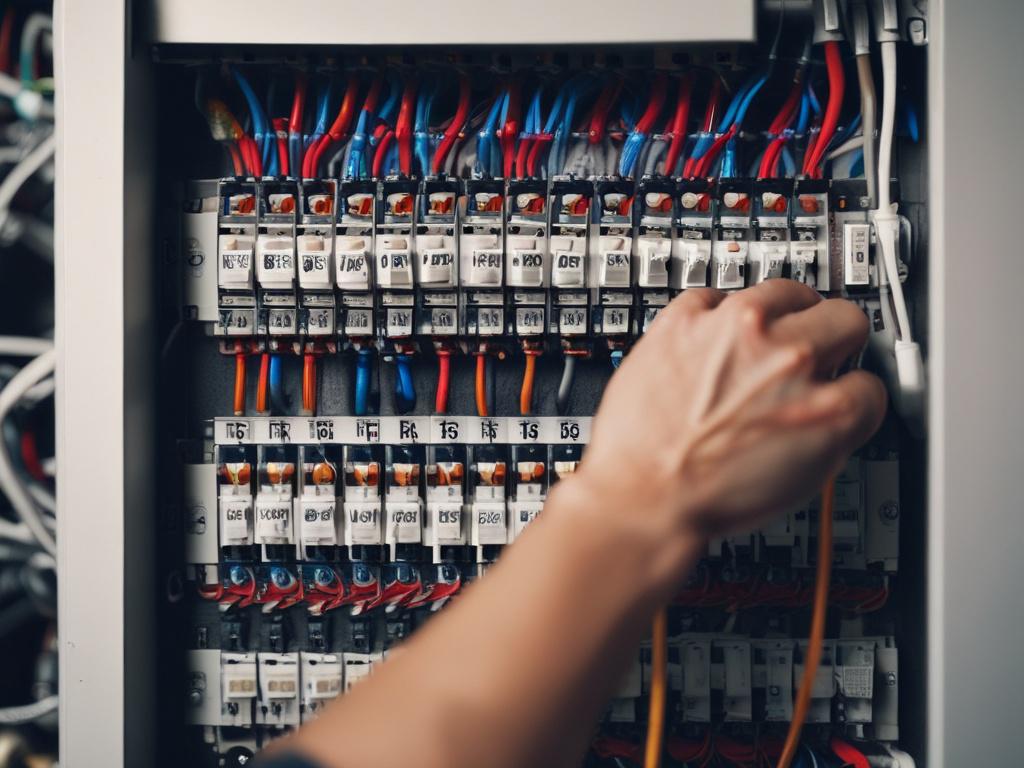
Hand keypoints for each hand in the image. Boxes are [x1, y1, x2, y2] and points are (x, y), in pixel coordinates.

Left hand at [574, 280, 885, 588]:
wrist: (642, 496)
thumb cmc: (708, 497)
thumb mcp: (802, 481)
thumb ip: (831, 430)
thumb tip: (834, 402)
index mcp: (828, 408)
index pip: (870, 382)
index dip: (851, 393)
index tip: (834, 392)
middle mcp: (786, 359)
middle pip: (846, 318)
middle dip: (832, 342)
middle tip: (809, 359)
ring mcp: (734, 331)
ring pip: (787, 290)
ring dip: (783, 315)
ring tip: (764, 340)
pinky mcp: (685, 320)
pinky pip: (715, 296)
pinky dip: (716, 316)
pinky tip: (713, 341)